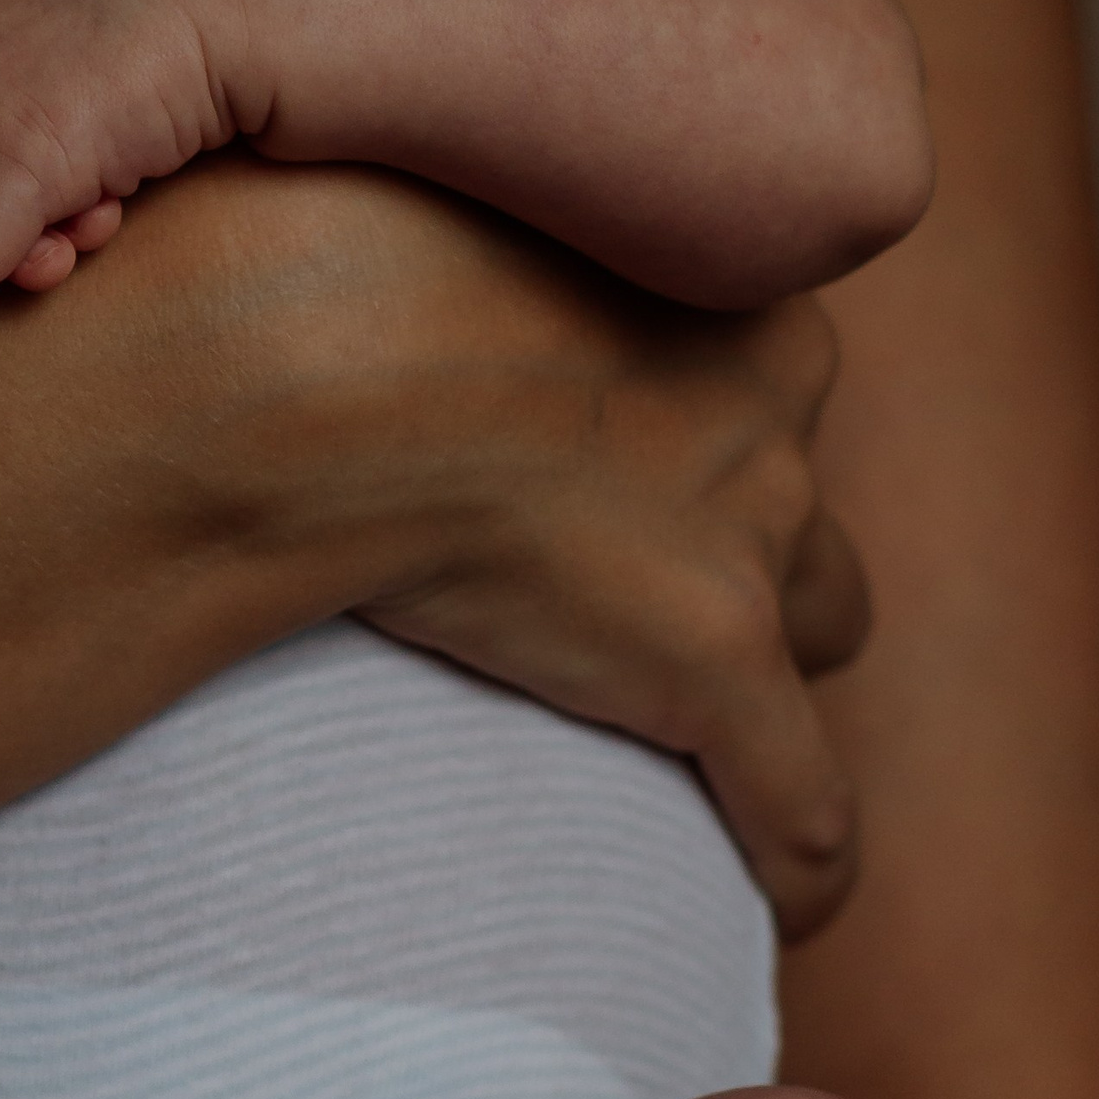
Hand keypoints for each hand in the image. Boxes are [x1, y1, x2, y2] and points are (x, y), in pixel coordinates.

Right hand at [119, 168, 864, 934]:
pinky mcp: (715, 658)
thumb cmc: (303, 246)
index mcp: (700, 266)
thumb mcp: (377, 195)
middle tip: (614, 566)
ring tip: (687, 725)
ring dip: (764, 660)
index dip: (673, 411)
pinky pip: (806, 797)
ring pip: (822, 616)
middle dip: (737, 527)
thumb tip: (276, 209)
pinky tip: (779, 903)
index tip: (584, 448)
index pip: (744, 352)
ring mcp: (749, 532)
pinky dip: (799, 854)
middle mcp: (762, 395)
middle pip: (793, 480)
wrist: (312, 346)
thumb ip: (403, 222)